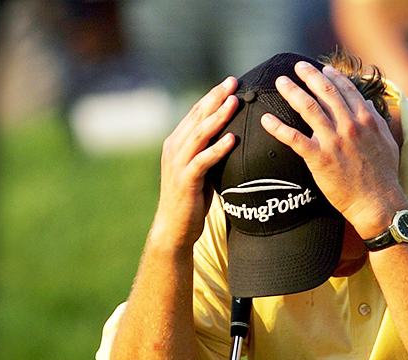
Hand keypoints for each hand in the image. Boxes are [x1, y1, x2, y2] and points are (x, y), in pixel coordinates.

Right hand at [148, 76, 241, 251]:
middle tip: (233, 82)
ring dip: (217, 118)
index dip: (212, 96)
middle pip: (196, 117)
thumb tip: (233, 137)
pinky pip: (202, 160)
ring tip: (234, 103)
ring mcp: (177, 164)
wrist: (174, 228)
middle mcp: (173, 149)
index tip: (230, 82)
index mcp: (176, 144)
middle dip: (216, 98)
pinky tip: (232, 139)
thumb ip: (209, 151)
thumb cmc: (191, 199)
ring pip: (198, 134)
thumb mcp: (200, 169)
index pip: (195, 113)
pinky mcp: (185, 180)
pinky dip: (217, 148)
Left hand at [261, 61, 407, 239]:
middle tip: (296, 67)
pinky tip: (266, 119)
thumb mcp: (388, 141)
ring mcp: (333, 140)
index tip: (322, 69)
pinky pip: (293, 138)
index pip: (346, 90)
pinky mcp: (319, 158)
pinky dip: (277, 127)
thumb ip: (377, 120)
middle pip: (325, 92)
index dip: (332, 77)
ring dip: (291, 92)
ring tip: (280, 82)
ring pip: (308, 108)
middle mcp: (349, 125)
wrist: (377, 201)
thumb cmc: (384, 175)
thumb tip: (369, 105)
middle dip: (309, 76)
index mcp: (366, 119)